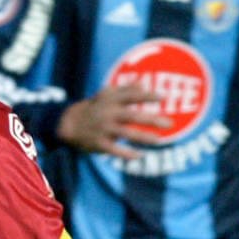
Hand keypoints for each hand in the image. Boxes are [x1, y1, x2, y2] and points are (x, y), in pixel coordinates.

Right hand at [56, 84, 175, 157]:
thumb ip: (126, 89)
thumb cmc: (95, 107)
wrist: (69, 123)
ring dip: (143, 137)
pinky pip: (114, 150)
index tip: (163, 97)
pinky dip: (127, 154)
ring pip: (126, 134)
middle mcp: (108, 113)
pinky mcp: (99, 143)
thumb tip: (145, 83)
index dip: (147, 96)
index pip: (131, 96)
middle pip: (132, 116)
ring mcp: (103, 129)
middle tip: (170, 124)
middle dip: (151, 120)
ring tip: (157, 140)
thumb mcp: (106, 94)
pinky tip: (140, 155)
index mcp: (111, 100)